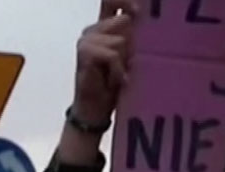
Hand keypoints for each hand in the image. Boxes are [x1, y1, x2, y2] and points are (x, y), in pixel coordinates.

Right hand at [74, 1, 136, 126]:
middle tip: (124, 64)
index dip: (125, 0)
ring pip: (120, 40)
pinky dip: (117, 70)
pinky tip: (113, 80)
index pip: (110, 1)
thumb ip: (131, 35)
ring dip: (123, 61)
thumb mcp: (128, 55)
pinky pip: (112, 54)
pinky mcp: (84, 53)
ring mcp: (86, 41)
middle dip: (130, 43)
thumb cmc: (114, 83)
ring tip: (116, 74)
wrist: (96, 108)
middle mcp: (93, 30)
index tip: (139, 12)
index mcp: (104, 27)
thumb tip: (140, 18)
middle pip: (123, 20)